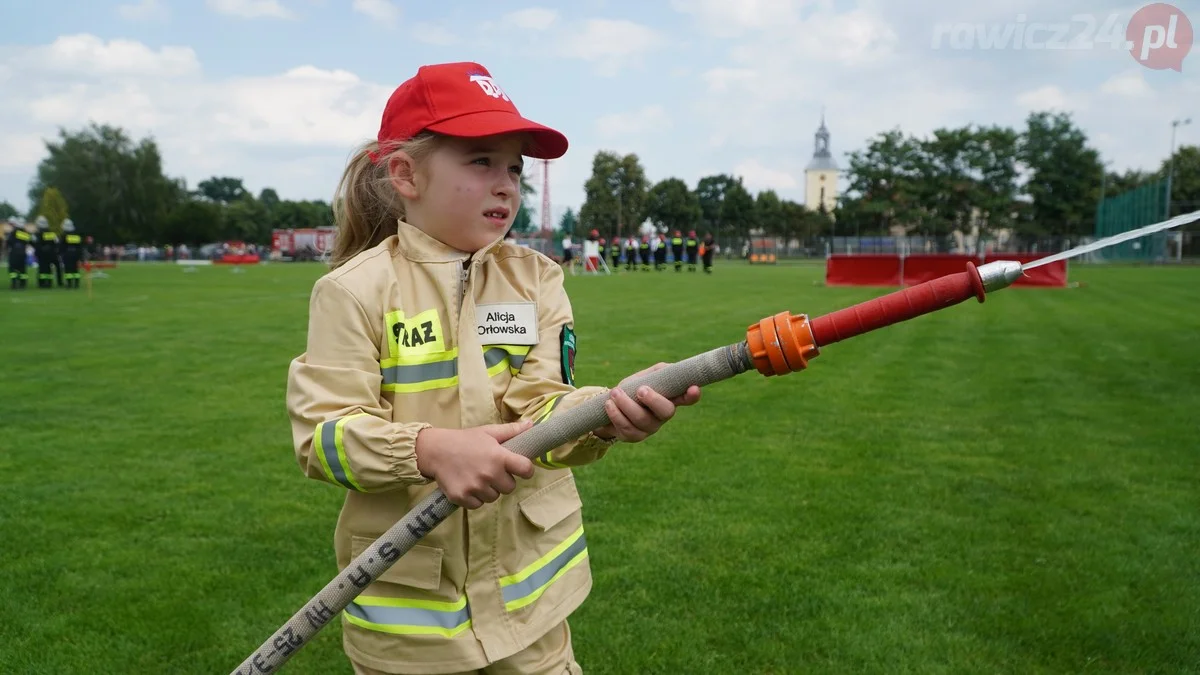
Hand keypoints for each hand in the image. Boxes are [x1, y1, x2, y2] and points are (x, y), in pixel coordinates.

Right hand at [414, 420, 535, 508]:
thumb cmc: (465, 440)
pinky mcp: (462, 498)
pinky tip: (468, 484)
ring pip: (494, 497)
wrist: (435, 450)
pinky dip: (475, 498)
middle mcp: (489, 474)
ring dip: (488, 490)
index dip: (526, 469)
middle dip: (503, 480)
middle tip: (491, 470)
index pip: (526, 469)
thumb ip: (511, 431)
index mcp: (499, 457)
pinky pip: (478, 505)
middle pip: (510, 487)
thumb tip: (532, 424)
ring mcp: (475, 487)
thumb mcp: (489, 432)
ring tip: (477, 476)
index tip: (520, 468)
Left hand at [594, 362, 701, 442]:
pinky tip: (609, 404)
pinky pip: (626, 428)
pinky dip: (616, 414)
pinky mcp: (633, 436)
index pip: (686, 398)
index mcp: (669, 399)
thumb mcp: (644, 378)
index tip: (694, 388)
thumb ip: (657, 372)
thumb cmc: (632, 390)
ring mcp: (649, 428)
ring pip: (642, 419)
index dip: (692, 395)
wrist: (609, 407)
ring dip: (626, 404)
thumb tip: (670, 368)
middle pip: (666, 412)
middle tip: (641, 389)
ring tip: (615, 393)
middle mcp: (662, 416)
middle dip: (654, 400)